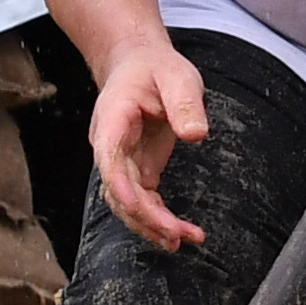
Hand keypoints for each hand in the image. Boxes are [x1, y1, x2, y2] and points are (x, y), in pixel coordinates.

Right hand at [87, 39, 211, 250]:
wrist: (138, 63)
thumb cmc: (156, 68)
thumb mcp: (177, 76)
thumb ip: (185, 102)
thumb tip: (196, 134)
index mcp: (112, 120)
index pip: (109, 162)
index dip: (122, 188)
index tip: (144, 208)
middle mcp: (109, 146)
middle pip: (118, 190)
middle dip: (146, 216)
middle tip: (178, 235)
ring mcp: (120, 160)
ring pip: (125, 202)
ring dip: (150, 224)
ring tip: (181, 240)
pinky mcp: (136, 168)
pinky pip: (140, 199)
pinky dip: (156, 217)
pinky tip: (176, 231)